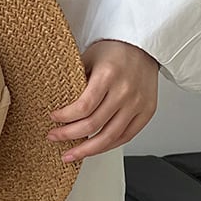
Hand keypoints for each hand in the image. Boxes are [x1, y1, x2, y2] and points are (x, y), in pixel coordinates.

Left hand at [46, 39, 158, 162]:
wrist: (143, 47)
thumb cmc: (115, 50)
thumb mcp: (89, 58)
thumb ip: (75, 81)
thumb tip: (57, 103)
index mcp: (109, 75)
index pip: (83, 107)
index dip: (65, 118)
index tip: (53, 118)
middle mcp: (125, 91)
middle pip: (93, 125)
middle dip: (69, 135)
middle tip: (54, 137)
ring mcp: (138, 104)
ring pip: (110, 137)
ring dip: (87, 150)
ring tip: (71, 154)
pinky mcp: (147, 112)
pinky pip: (125, 137)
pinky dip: (108, 145)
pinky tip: (93, 148)